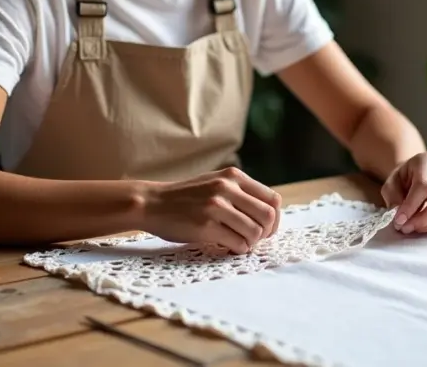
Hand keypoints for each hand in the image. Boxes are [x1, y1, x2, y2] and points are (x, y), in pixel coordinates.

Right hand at [136, 167, 281, 253]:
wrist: (152, 203)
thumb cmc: (186, 198)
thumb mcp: (215, 183)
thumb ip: (240, 192)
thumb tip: (270, 214)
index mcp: (233, 176)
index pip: (273, 199)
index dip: (274, 218)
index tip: (265, 228)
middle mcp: (227, 187)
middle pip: (268, 216)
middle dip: (266, 233)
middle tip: (254, 239)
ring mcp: (216, 206)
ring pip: (254, 232)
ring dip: (251, 243)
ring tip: (239, 243)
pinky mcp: (205, 226)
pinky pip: (237, 243)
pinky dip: (238, 250)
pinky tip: (228, 248)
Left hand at [380, 151, 426, 234]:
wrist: (416, 175)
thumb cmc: (403, 180)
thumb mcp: (390, 184)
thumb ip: (393, 198)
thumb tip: (402, 217)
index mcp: (426, 160)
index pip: (424, 186)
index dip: (411, 207)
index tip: (399, 221)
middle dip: (424, 220)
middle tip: (407, 228)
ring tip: (417, 227)